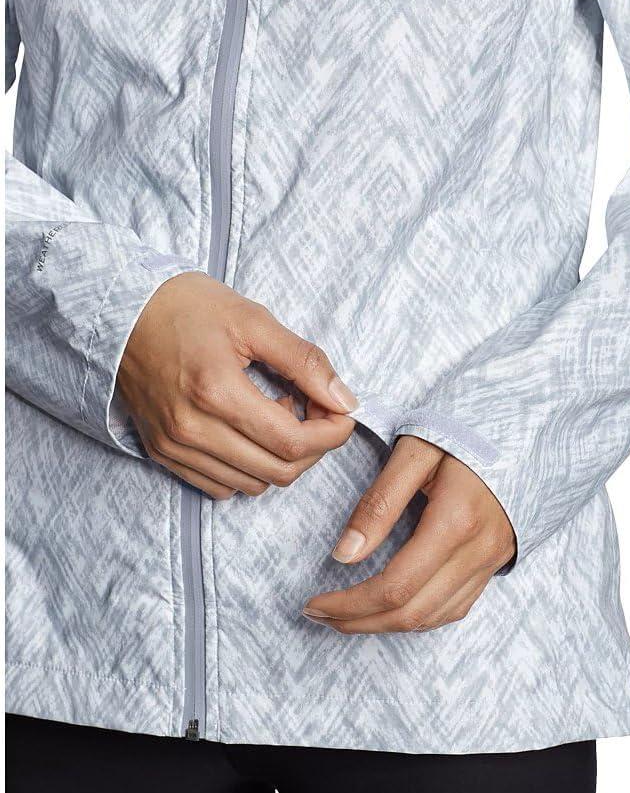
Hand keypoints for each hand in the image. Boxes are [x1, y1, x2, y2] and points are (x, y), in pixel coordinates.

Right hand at [117, 272, 355, 498]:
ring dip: (281, 459)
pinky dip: (247, 470)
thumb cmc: (187, 306)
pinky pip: (219, 486)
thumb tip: (345, 400)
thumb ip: (304, 361)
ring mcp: (173, 446)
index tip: (342, 413)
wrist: (121, 310)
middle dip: (314, 448)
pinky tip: (250, 432)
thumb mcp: (253, 320)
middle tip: (316, 411)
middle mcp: (192, 429)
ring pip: (252, 484)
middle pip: (278, 471)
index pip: (293, 442)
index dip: (331, 434)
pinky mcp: (161, 452)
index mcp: (216, 392)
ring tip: (278, 415)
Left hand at [302, 436, 515, 632]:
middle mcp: (478, 551)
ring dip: (385, 625)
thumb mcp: (414, 452)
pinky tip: (391, 608)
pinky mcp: (495, 561)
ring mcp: (491, 560)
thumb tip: (344, 555)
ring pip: (434, 618)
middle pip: (412, 613)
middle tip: (320, 615)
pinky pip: (455, 608)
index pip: (395, 586)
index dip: (351, 604)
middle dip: (360, 621)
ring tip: (346, 616)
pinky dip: (418, 617)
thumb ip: (379, 503)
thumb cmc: (461, 431)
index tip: (315, 602)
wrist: (518, 429)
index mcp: (455, 522)